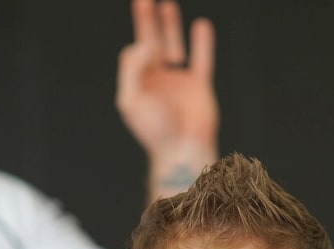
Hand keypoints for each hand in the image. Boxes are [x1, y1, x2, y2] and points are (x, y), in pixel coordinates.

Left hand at [116, 0, 218, 169]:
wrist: (182, 150)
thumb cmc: (154, 130)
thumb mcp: (131, 100)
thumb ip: (132, 68)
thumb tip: (146, 43)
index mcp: (138, 85)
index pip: (134, 53)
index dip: (140, 44)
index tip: (149, 51)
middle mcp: (157, 81)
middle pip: (151, 42)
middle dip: (147, 21)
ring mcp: (179, 82)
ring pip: (174, 46)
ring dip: (170, 26)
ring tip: (166, 4)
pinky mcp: (200, 86)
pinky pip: (202, 60)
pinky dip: (202, 43)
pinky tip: (200, 26)